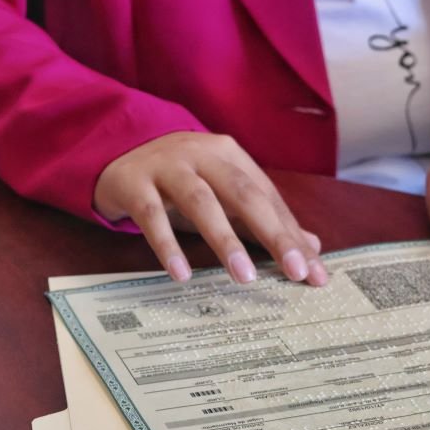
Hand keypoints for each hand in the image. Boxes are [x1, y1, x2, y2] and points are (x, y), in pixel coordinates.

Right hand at [94, 132, 327, 285]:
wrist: (117, 154)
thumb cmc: (180, 181)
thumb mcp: (223, 195)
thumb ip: (265, 219)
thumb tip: (312, 247)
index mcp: (230, 155)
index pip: (268, 198)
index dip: (292, 234)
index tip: (312, 271)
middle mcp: (202, 154)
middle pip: (244, 194)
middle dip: (273, 234)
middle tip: (294, 271)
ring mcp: (167, 166)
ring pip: (200, 201)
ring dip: (224, 239)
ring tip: (244, 276)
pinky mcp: (134, 183)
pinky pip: (152, 216)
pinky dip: (167, 245)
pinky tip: (181, 274)